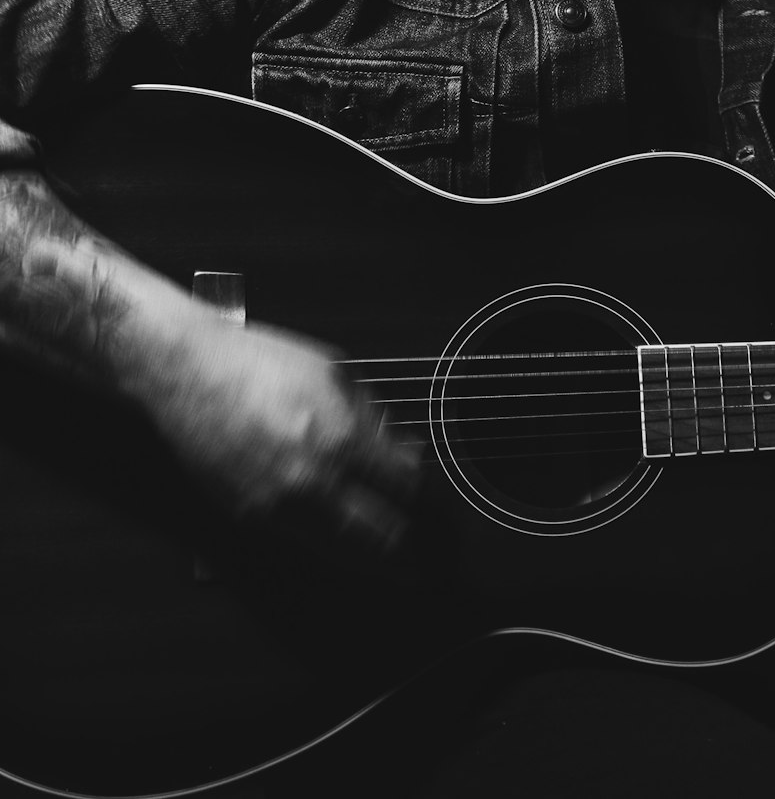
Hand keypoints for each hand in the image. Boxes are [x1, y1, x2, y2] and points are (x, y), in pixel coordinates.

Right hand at [145, 311, 419, 555]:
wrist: (184, 370)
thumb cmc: (258, 361)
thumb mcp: (335, 373)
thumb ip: (374, 416)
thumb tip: (404, 451)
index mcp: (340, 438)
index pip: (407, 491)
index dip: (432, 506)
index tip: (442, 510)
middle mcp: (312, 481)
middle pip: (385, 538)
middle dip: (418, 548)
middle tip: (437, 552)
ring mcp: (278, 507)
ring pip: (348, 555)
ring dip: (382, 560)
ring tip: (405, 558)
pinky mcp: (250, 518)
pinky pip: (309, 544)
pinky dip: (337, 545)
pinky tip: (353, 537)